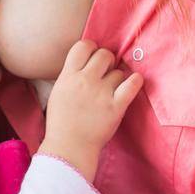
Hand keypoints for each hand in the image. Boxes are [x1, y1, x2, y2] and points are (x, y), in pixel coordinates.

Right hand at [38, 39, 143, 181]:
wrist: (69, 148)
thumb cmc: (62, 122)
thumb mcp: (58, 91)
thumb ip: (71, 75)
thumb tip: (86, 62)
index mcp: (68, 76)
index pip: (83, 46)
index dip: (92, 48)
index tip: (94, 56)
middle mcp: (85, 81)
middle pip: (104, 54)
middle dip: (107, 61)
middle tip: (106, 73)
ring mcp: (102, 93)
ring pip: (118, 72)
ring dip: (118, 79)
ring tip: (112, 91)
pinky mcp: (116, 106)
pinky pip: (133, 84)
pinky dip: (136, 81)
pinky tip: (134, 83)